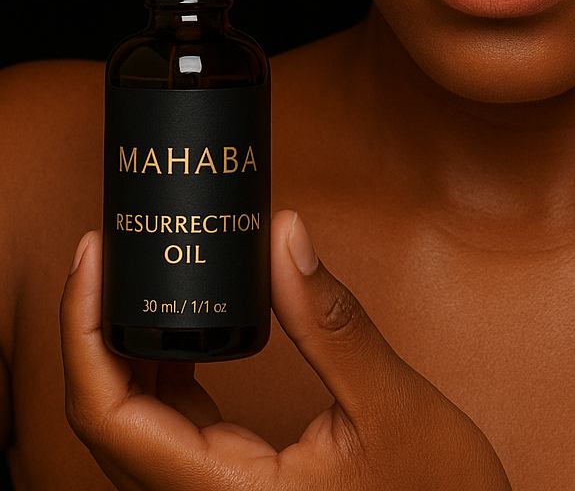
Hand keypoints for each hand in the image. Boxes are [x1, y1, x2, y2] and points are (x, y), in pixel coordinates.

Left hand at [61, 211, 510, 489]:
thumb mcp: (392, 406)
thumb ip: (331, 323)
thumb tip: (284, 236)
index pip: (108, 416)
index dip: (84, 332)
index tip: (93, 259)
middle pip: (107, 423)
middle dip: (96, 330)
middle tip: (109, 250)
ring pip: (135, 432)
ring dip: (127, 353)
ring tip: (141, 276)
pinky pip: (171, 436)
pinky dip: (164, 377)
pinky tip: (185, 331)